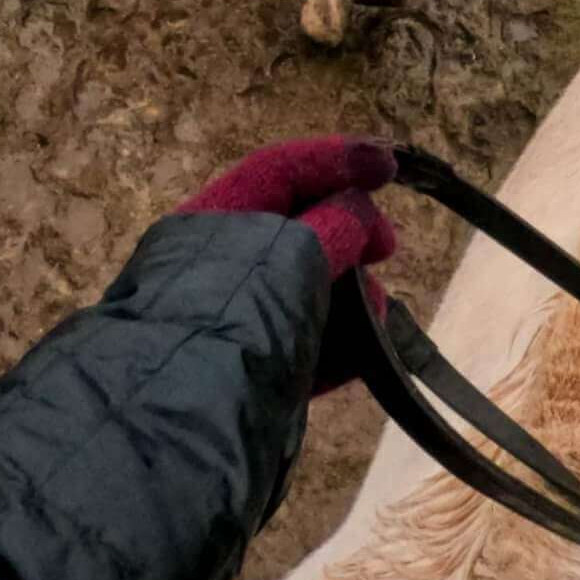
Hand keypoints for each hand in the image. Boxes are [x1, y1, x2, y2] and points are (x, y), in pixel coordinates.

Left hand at [177, 137, 397, 390]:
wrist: (190, 419)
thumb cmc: (239, 316)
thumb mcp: (293, 255)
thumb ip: (334, 226)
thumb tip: (355, 212)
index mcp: (215, 220)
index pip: (278, 171)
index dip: (336, 160)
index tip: (389, 167)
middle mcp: (220, 263)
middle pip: (296, 229)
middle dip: (349, 232)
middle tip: (387, 247)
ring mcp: (234, 320)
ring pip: (303, 288)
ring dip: (350, 292)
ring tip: (378, 312)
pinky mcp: (250, 371)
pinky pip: (301, 340)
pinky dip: (336, 340)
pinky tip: (367, 352)